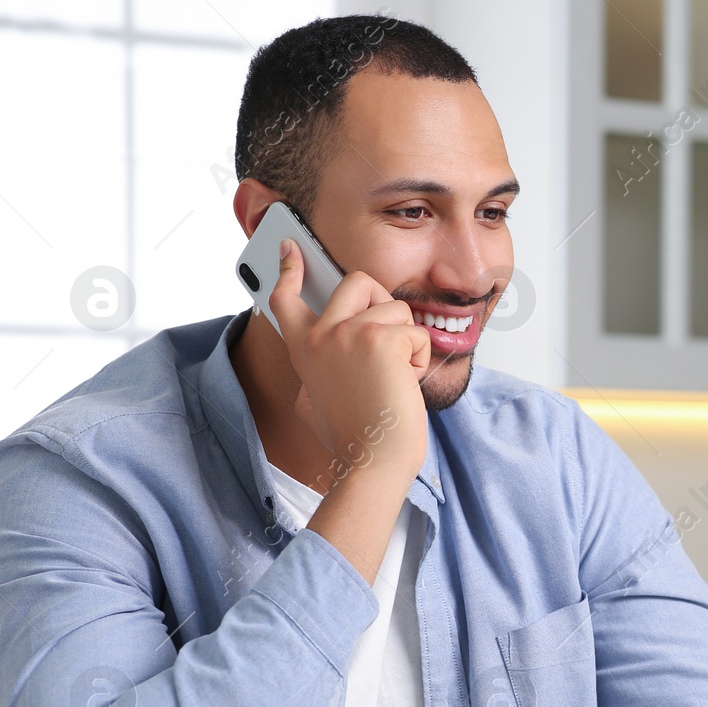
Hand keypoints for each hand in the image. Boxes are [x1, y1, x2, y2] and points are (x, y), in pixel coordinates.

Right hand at [268, 238, 429, 483]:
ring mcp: (349, 333)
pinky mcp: (381, 339)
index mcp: (303, 348)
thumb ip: (318, 366)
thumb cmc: (352, 436)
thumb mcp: (315, 397)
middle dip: (382, 302)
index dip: (288, 269)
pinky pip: (417, 332)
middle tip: (388, 339)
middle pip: (357, 281)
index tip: (290, 247)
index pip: (286, 298)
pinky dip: (420, 359)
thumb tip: (324, 356)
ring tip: (393, 377)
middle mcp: (320, 334)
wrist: (372, 459)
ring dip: (406, 341)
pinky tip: (405, 384)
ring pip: (396, 307)